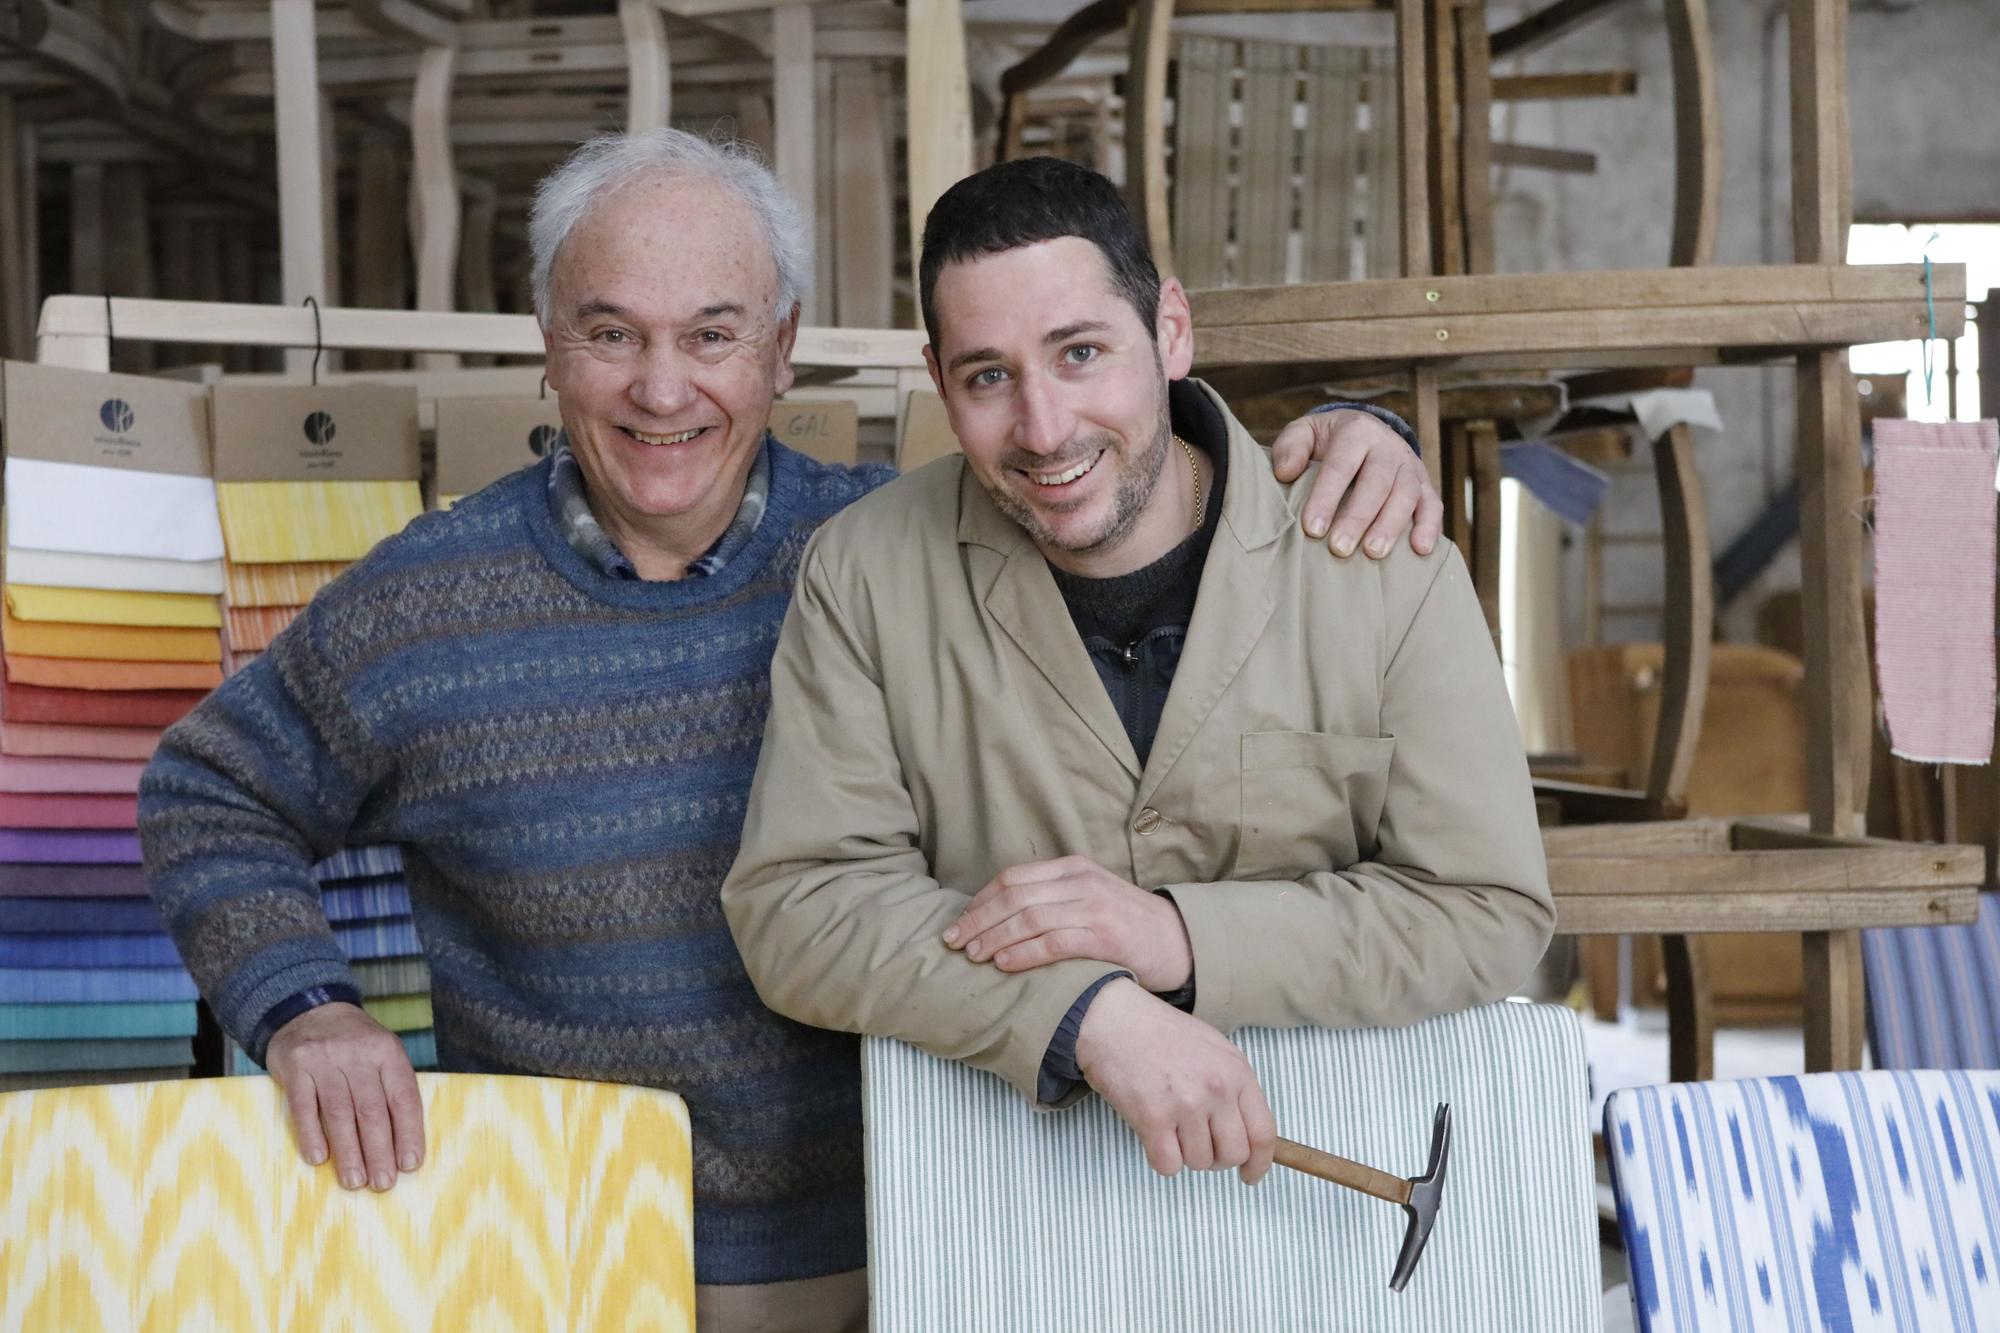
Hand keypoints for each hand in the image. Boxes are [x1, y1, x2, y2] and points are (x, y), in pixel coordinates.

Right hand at [265, 1001, 424, 1191]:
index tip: (411, 1164)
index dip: (409, 1133)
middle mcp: (358, 1054)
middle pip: (372, 1110)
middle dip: (379, 1151)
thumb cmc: (353, 1044)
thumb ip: (390, 1088)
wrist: (308, 1010)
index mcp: (388, 1052)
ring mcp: (325, 1059)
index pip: (403, 1097)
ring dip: (348, 1152)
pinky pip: (303, 1107)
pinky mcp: (295, 1067)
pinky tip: (318, 1159)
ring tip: (354, 1181)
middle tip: (383, 1184)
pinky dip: (311, 1135)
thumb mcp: (381, 1053)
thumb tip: (401, 1145)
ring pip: (339, 1112)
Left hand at [943, 854, 1191, 991]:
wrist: (1180, 942)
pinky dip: (1024, 952)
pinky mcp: (1106, 936)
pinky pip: (1054, 942)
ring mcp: (1094, 907)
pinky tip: (1003, 964)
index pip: (1013, 878)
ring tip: (972, 955)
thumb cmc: (1129, 926)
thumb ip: (1054, 900)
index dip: (980, 901)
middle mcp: (1081, 882)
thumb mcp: (1090, 898)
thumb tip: (1002, 919)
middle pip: (1014, 895)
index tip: (960, 922)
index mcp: (1074, 869)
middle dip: (977, 919)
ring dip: (993, 937)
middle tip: (952, 941)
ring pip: (1029, 917)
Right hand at [1074, 979, 1275, 1183]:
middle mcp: (1216, 1089)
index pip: (1263, 1133)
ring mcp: (1185, 1104)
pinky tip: (1154, 1135)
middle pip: (1233, 1154)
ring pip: (1200, 1162)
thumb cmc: (1160, 1033)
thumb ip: (1234, 1087)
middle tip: (1201, 1145)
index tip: (1250, 1174)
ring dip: (1186, 1155)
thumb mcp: (1213, 1048)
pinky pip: (1169, 1166)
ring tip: (1171, 1128)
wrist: (1113, 1018)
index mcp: (1236, 1071)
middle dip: (1218, 1159)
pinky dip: (1162, 1159)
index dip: (1260, 1163)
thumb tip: (1246, 1132)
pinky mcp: (1152, 1118)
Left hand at [1271, 409, 1441, 558]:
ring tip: (1373, 554)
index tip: (1312, 529)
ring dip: (1391, 526)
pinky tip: (1420, 550)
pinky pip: (1432, 505)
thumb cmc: (1326, 441)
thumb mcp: (1304, 433)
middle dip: (1358, 517)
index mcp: (1356, 431)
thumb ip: (1291, 448)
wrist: (1364, 431)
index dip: (1327, 497)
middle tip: (1339, 549)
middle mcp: (1387, 446)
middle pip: (1377, 483)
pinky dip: (1429, 527)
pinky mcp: (1424, 485)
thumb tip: (1286, 473)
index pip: (1341, 465)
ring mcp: (1410, 465)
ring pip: (1406, 495)